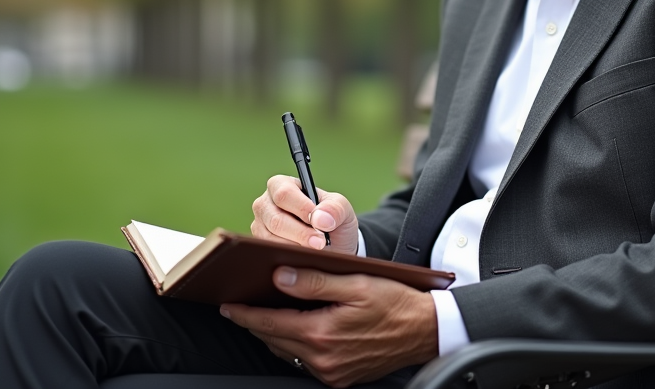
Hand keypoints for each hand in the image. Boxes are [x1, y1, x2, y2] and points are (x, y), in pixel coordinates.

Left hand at [221, 267, 438, 387]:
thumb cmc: (396, 302)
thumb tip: (280, 276)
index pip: (270, 322)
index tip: (227, 305)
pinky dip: (293, 344)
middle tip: (239, 306)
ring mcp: (331, 372)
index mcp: (323, 333)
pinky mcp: (339, 377)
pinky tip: (293, 329)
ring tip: (262, 314)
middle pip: (274, 339)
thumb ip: (315, 281)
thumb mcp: (355, 283)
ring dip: (273, 334)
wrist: (426, 331)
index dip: (245, 313)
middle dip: (254, 322)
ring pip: (287, 352)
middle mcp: (323, 359)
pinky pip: (304, 361)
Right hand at [252, 175, 359, 253]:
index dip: (301, 208)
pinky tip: (302, 260)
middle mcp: (265, 204)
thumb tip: (320, 218)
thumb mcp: (342, 208)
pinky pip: (268, 254)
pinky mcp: (260, 246)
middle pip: (276, 219)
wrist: (333, 246)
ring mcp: (260, 226)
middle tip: (320, 243)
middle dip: (301, 233)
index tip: (318, 222)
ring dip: (294, 248)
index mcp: (282, 185)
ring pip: (270, 239)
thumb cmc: (333, 220)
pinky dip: (286, 258)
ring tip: (314, 252)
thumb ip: (335, 208)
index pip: (284, 193)